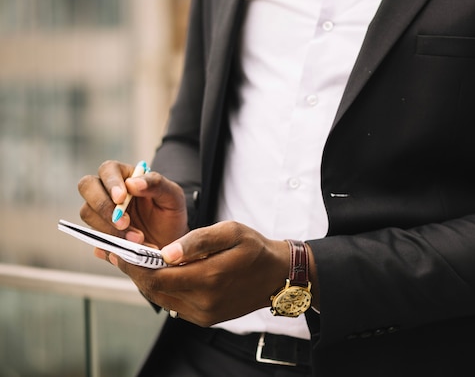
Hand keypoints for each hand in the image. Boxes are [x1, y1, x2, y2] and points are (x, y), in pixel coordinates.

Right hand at [78, 160, 187, 248]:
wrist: (172, 241)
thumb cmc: (171, 212)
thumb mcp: (173, 196)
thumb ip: (156, 184)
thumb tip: (132, 183)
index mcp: (125, 175)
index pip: (108, 170)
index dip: (110, 183)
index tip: (121, 198)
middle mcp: (107, 191)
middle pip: (87, 187)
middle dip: (103, 206)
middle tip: (124, 223)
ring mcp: (100, 213)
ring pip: (87, 213)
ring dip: (109, 228)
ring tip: (137, 239)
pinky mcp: (100, 234)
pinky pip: (94, 238)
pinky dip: (110, 246)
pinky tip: (128, 251)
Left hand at [110, 221, 290, 326]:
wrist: (277, 276)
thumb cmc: (255, 249)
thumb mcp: (231, 232)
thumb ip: (197, 240)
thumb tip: (165, 252)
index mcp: (209, 278)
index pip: (156, 277)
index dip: (133, 264)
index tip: (118, 249)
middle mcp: (204, 302)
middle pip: (154, 290)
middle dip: (135, 271)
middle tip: (121, 252)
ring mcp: (204, 314)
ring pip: (161, 298)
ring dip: (147, 280)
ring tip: (137, 259)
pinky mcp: (205, 319)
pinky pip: (174, 303)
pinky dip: (163, 288)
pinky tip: (161, 272)